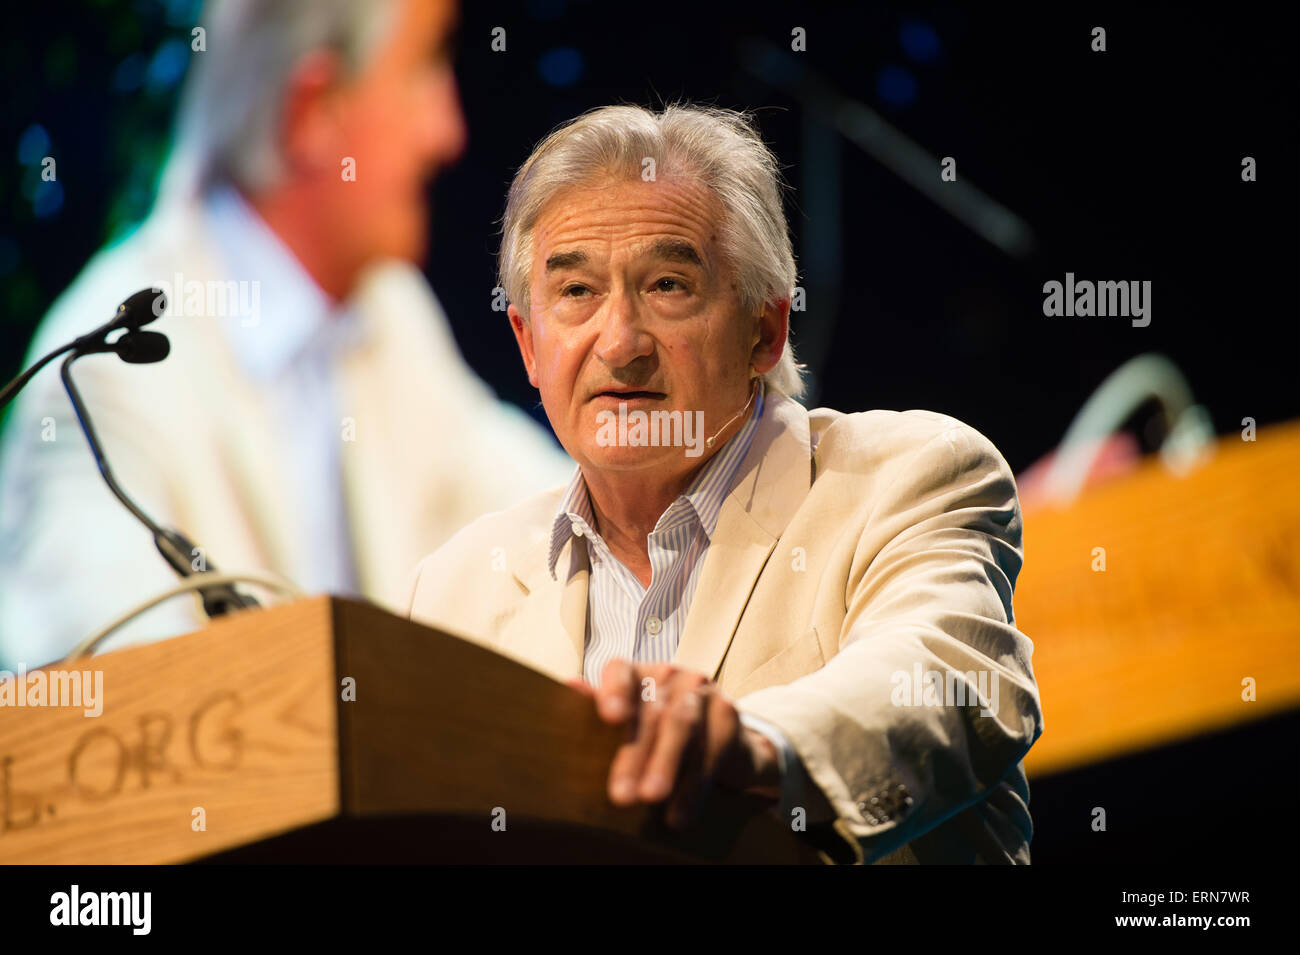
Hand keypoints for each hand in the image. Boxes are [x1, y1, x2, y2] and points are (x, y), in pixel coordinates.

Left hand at [566, 660, 782, 827]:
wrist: (725, 745)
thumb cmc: (661, 733)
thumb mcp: (631, 721)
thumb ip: (602, 707)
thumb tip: (568, 686)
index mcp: (640, 674)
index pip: (622, 671)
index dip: (615, 691)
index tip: (610, 717)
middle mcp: (671, 675)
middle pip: (650, 712)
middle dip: (634, 754)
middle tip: (620, 794)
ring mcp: (702, 691)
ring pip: (682, 726)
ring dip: (664, 765)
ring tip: (650, 798)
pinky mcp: (728, 713)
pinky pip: (711, 750)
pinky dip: (694, 787)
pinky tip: (678, 814)